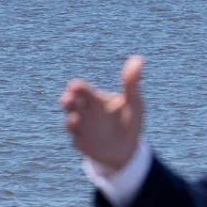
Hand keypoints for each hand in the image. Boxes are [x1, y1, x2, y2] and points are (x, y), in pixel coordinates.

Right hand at [61, 55, 144, 170]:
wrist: (128, 148)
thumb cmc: (129, 119)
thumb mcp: (133, 101)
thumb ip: (131, 82)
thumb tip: (139, 58)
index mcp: (94, 99)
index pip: (81, 90)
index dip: (77, 87)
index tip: (75, 86)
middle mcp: (84, 112)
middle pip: (70, 104)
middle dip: (67, 101)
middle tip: (68, 99)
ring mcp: (81, 129)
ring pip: (70, 122)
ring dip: (71, 120)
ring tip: (75, 118)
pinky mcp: (83, 144)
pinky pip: (77, 141)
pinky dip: (79, 139)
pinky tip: (81, 139)